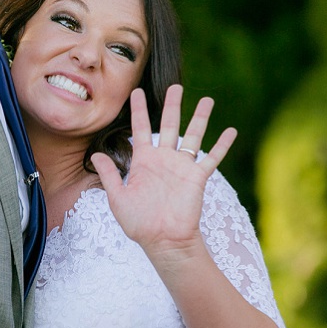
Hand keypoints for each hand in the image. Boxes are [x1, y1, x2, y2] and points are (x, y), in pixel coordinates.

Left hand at [91, 84, 236, 267]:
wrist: (163, 241)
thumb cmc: (139, 223)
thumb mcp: (118, 197)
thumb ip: (110, 174)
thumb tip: (95, 154)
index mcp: (144, 161)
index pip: (140, 129)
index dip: (139, 110)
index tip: (136, 91)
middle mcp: (164, 159)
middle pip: (170, 125)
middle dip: (173, 105)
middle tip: (176, 86)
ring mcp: (182, 167)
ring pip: (193, 136)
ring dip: (200, 118)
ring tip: (207, 100)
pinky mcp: (197, 178)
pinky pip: (212, 158)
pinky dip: (222, 145)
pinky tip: (231, 130)